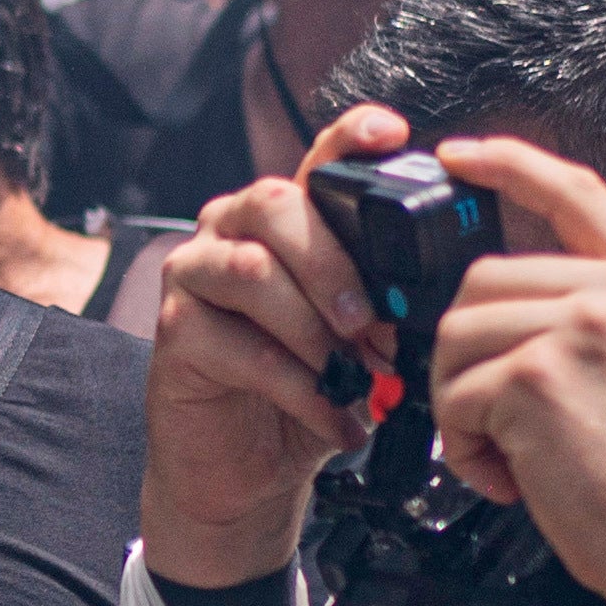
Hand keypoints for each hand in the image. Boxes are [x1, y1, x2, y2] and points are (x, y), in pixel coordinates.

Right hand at [145, 102, 403, 579]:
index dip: (349, 138)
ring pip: (250, 269)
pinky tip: (333, 420)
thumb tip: (432, 296)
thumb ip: (382, 301)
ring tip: (351, 378)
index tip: (391, 134)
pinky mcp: (173, 334)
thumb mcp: (360, 339)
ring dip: (313, 329)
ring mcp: (192, 280)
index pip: (315, 162)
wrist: (249, 471)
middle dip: (333, 265)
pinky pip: (238, 345)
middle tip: (370, 325)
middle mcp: (229, 235)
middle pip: (273, 204)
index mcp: (284, 224)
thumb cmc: (308, 394)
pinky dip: (299, 389)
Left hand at [420, 136, 605, 605]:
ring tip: (515, 452)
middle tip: (507, 423)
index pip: (574, 191)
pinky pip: (451, 396)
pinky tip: (515, 476)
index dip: (509, 162)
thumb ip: (591, 315)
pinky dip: (464, 449)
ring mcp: (582, 327)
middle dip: (469, 359)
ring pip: (453, 338)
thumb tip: (499, 300)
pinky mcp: (537, 375)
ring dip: (461, 407)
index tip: (458, 152)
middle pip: (479, 285)